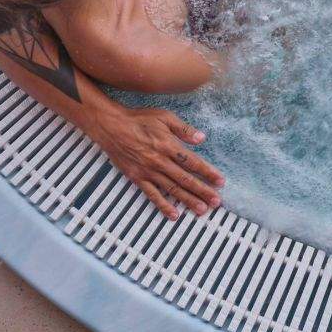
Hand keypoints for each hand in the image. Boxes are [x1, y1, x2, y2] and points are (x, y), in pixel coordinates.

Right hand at [92, 103, 224, 218]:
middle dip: (203, 191)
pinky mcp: (137, 179)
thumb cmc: (139, 119)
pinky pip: (153, 195)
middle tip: (216, 202)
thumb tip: (202, 138)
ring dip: (188, 201)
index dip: (208, 173)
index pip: (193, 162)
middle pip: (186, 180)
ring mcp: (148, 172)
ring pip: (172, 190)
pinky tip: (174, 215)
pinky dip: (163, 206)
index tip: (220, 181)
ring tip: (202, 210)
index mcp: (169, 146)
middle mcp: (160, 162)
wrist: (112, 127)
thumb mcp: (164, 117)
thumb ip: (184, 129)